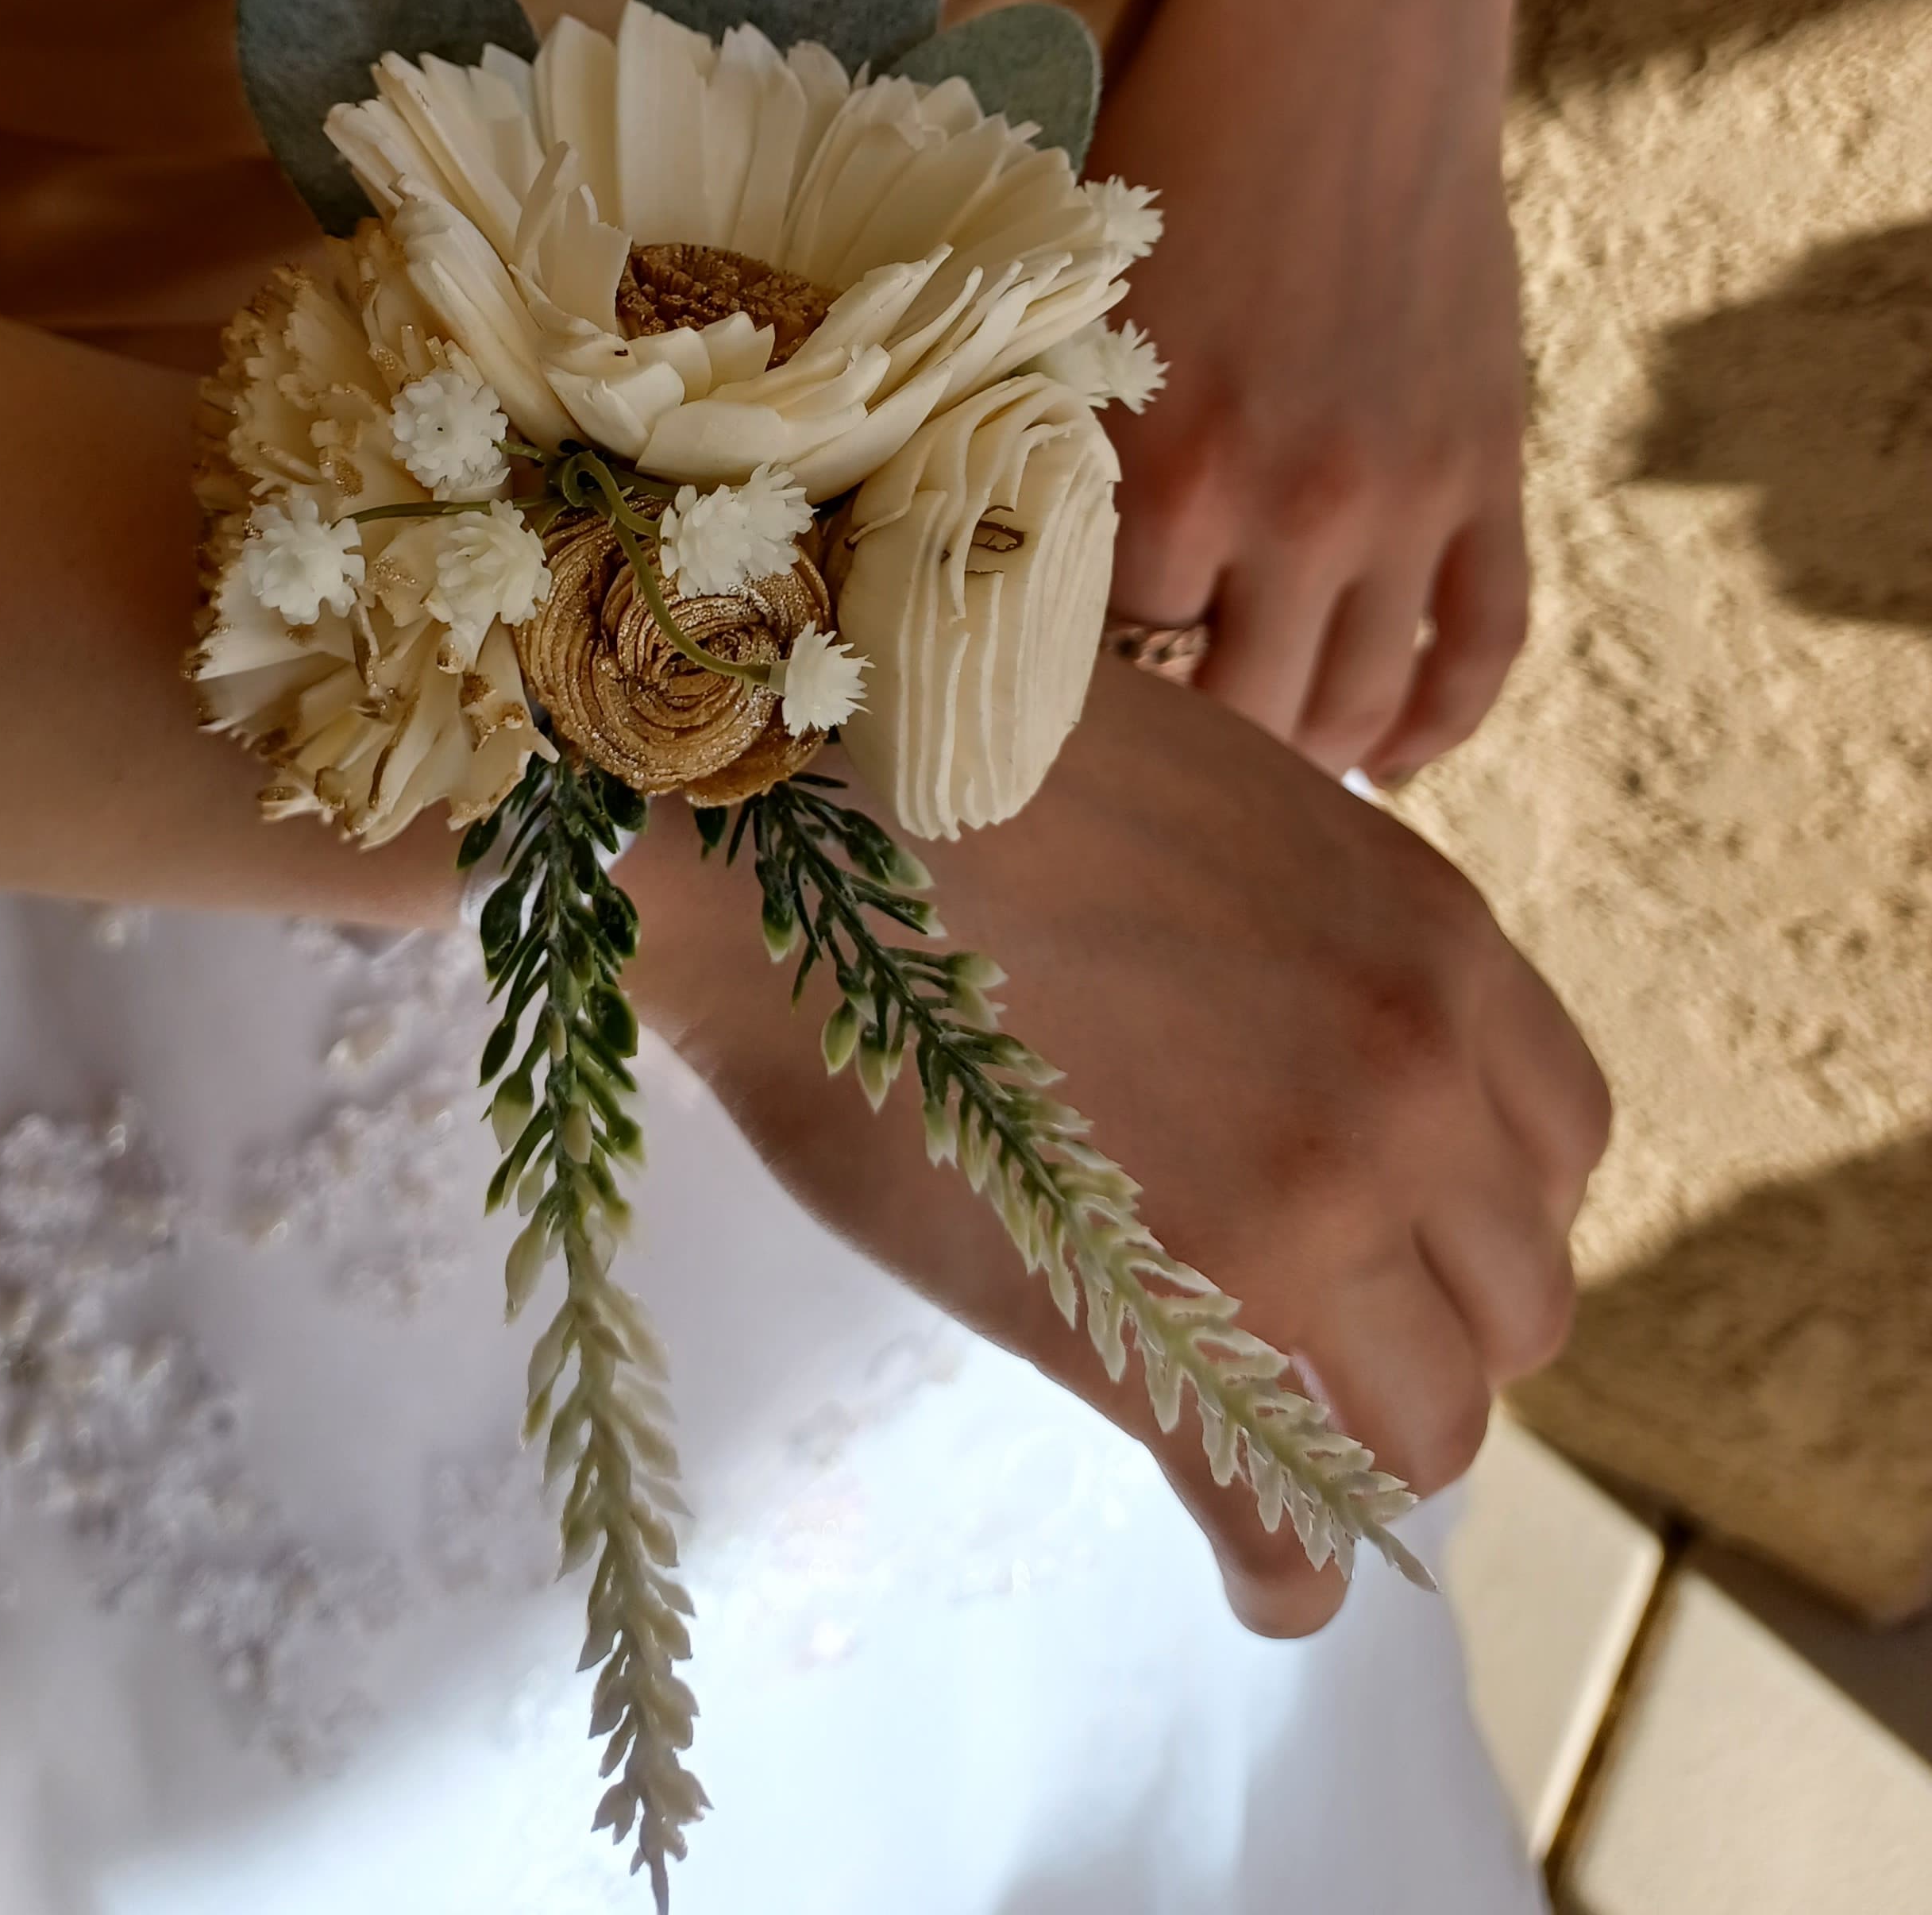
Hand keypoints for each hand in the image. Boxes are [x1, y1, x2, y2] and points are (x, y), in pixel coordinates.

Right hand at [629, 656, 1608, 1636]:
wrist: (792, 821)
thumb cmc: (975, 778)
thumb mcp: (1227, 801)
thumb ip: (1322, 924)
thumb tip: (1316, 1011)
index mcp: (1431, 945)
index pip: (1561, 1140)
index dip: (1481, 1197)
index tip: (1410, 1223)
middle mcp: (1411, 1085)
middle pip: (1515, 1299)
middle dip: (1433, 1325)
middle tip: (1328, 1328)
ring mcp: (1304, 1216)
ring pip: (1431, 1426)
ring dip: (1362, 1442)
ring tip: (1280, 1437)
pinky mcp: (1172, 1332)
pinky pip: (1293, 1522)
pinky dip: (1286, 1571)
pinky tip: (1257, 1576)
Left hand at [1098, 0, 1527, 780]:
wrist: (1344, 19)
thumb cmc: (1166, 138)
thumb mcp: (1071, 295)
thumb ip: (1038, 438)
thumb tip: (973, 577)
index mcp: (1151, 469)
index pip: (1091, 677)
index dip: (1056, 712)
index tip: (1020, 731)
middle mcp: (1282, 507)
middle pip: (1224, 724)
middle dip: (1175, 764)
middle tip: (1126, 770)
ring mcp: (1401, 497)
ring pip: (1345, 711)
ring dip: (1290, 755)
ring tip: (1234, 762)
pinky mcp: (1486, 467)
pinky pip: (1477, 651)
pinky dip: (1429, 724)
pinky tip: (1381, 753)